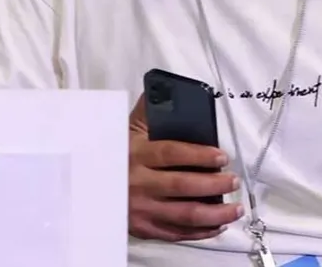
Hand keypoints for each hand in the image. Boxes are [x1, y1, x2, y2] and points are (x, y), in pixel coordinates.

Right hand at [127, 94, 243, 241]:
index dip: (199, 155)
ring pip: (184, 213)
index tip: (221, 157)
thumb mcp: (125, 130)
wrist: (88, 188)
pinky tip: (216, 225)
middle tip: (233, 180)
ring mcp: (141, 208)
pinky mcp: (144, 227)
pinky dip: (200, 232)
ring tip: (234, 207)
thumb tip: (163, 89)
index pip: (172, 153)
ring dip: (215, 213)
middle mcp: (138, 183)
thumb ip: (147, 112)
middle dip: (214, 184)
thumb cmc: (113, 156)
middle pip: (182, 185)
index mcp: (136, 154)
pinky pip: (176, 232)